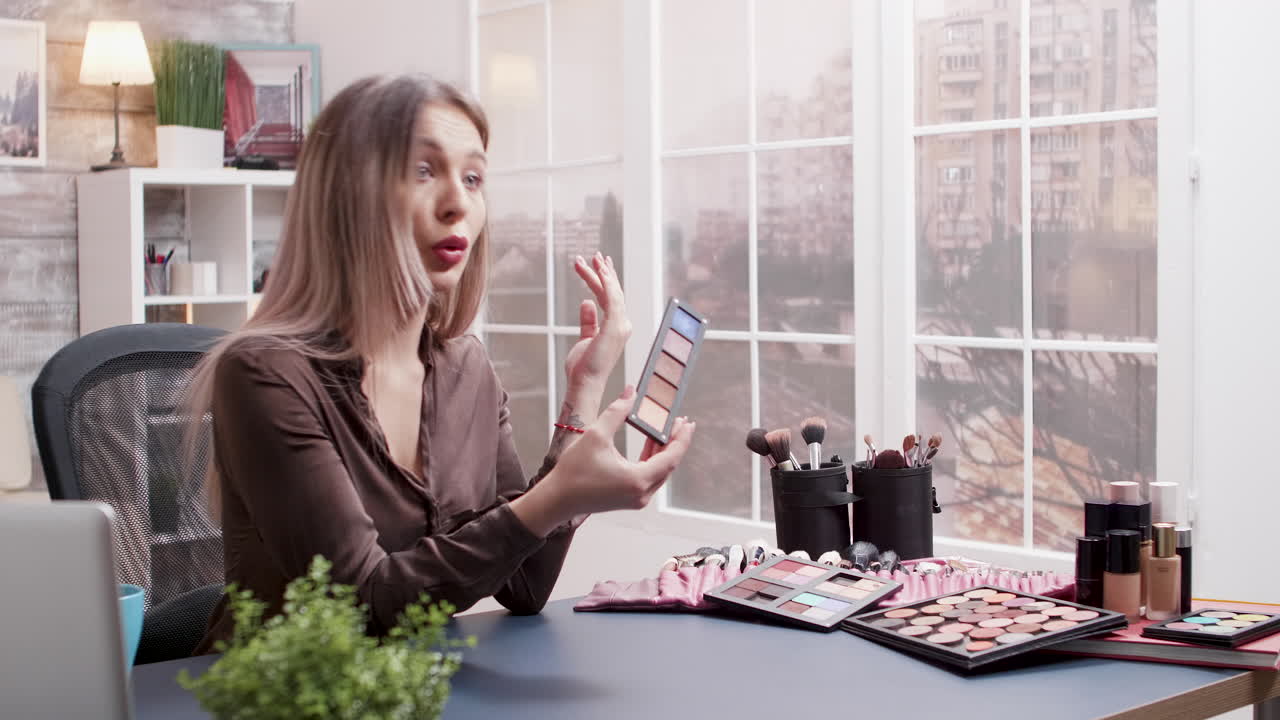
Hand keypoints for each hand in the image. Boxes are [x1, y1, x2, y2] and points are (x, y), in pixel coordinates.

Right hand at [545, 385, 694, 518]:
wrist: (557, 499)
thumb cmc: (574, 470)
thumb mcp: (595, 434)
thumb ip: (617, 411)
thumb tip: (630, 391)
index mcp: (638, 479)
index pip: (671, 457)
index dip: (682, 438)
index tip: (689, 422)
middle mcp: (642, 493)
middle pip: (668, 464)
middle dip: (675, 441)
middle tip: (680, 421)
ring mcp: (637, 499)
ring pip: (659, 471)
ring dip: (664, 450)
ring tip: (667, 429)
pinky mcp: (629, 499)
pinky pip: (649, 477)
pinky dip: (652, 460)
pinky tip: (651, 444)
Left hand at [562, 253, 629, 396]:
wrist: (584, 382)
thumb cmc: (583, 366)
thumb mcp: (585, 338)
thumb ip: (588, 320)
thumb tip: (586, 302)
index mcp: (616, 328)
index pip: (612, 299)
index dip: (606, 280)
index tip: (598, 265)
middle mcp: (622, 325)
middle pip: (614, 292)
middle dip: (605, 272)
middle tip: (595, 255)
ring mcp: (621, 326)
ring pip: (613, 292)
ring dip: (602, 273)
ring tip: (591, 259)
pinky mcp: (614, 327)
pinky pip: (611, 299)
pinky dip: (606, 283)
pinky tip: (598, 270)